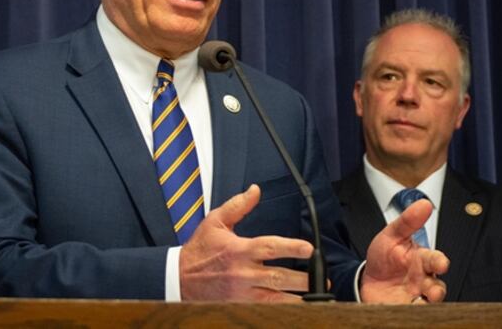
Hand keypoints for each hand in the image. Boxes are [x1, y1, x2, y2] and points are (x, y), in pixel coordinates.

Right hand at [179, 184, 313, 300]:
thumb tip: (255, 190)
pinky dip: (280, 310)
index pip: (270, 248)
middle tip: (322, 279)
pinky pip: (265, 310)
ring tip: (316, 298)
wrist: (179, 278)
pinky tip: (295, 308)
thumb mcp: (215, 222)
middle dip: (303, 279)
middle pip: (279, 278)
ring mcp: (242, 294)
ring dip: (298, 300)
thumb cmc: (199, 250)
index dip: (292, 247)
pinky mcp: (240, 306)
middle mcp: (243, 273)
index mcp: (239, 250)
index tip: (309, 249)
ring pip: (276, 300)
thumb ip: (238, 206)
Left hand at [360, 198, 449, 302]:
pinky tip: (406, 309)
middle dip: (438, 290)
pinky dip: (413, 312)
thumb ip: (407, 221)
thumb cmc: (384, 257)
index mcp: (421, 261)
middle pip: (437, 287)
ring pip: (430, 304)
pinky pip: (414, 314)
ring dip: (428, 305)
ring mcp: (416, 297)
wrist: (366, 280)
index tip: (441, 264)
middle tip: (433, 292)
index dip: (440, 262)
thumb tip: (424, 204)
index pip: (436, 260)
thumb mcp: (391, 236)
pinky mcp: (405, 310)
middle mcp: (423, 281)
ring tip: (419, 302)